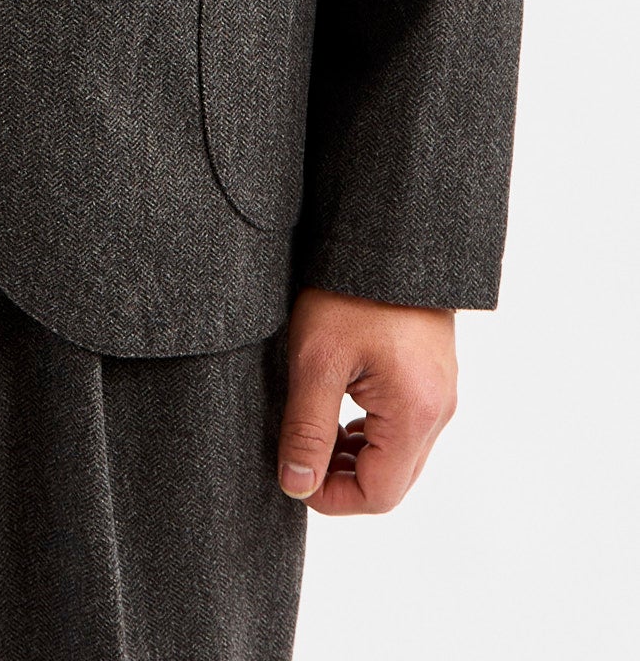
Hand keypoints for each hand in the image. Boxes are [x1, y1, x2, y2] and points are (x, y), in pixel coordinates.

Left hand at [277, 286, 456, 514]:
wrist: (386, 237)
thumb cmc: (349, 293)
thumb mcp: (316, 361)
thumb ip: (306, 431)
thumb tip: (296, 486)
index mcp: (415, 413)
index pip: (380, 495)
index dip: (333, 498)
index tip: (294, 477)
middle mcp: (439, 410)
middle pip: (394, 480)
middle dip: (343, 479)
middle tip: (299, 454)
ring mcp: (441, 392)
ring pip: (401, 455)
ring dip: (356, 456)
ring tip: (313, 429)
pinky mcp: (434, 375)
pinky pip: (406, 426)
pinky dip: (372, 432)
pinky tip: (338, 409)